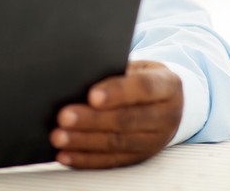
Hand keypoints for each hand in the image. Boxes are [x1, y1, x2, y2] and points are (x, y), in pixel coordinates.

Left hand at [50, 60, 183, 167]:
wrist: (170, 102)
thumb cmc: (144, 78)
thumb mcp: (139, 67)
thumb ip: (115, 70)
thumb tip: (79, 77)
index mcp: (167, 86)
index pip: (143, 88)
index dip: (117, 92)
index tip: (91, 95)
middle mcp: (165, 115)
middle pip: (126, 120)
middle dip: (92, 120)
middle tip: (64, 117)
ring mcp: (155, 140)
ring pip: (117, 143)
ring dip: (84, 142)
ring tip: (59, 137)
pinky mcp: (141, 157)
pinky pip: (112, 161)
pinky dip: (86, 159)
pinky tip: (66, 155)